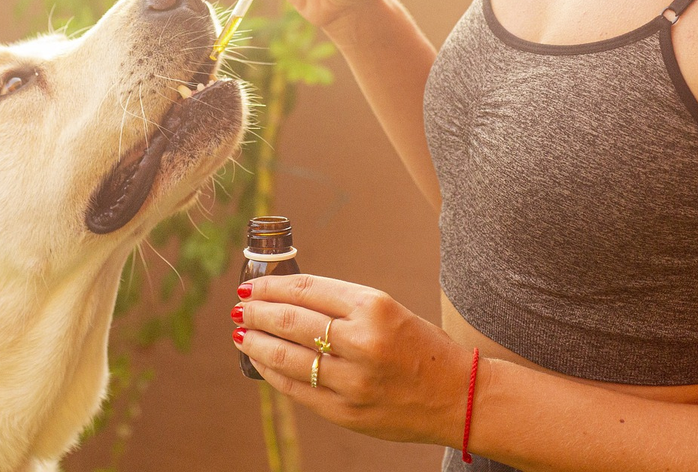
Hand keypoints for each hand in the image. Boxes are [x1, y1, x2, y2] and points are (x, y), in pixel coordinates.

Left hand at [232, 274, 473, 445]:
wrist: (458, 397)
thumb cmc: (421, 347)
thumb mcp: (388, 310)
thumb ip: (342, 304)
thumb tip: (287, 298)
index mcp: (373, 307)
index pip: (306, 289)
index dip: (271, 286)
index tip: (252, 285)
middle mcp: (361, 341)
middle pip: (291, 320)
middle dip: (257, 312)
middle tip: (240, 307)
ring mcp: (352, 380)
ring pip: (286, 356)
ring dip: (256, 342)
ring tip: (242, 333)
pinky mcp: (346, 411)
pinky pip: (297, 389)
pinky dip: (272, 374)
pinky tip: (261, 363)